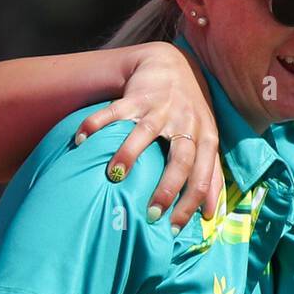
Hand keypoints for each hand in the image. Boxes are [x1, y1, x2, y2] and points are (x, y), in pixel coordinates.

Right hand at [72, 41, 223, 228]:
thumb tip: (212, 213)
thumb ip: (209, 174)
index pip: (203, 176)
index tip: (174, 227)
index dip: (191, 203)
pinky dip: (97, 124)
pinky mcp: (137, 96)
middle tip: (151, 213)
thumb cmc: (190, 112)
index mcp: (206, 138)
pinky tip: (81, 141)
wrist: (173, 65)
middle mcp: (186, 123)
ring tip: (114, 176)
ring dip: (129, 154)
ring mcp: (161, 108)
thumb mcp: (206, 141)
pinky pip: (115, 110)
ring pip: (146, 132)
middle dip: (167, 188)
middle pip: (180, 159)